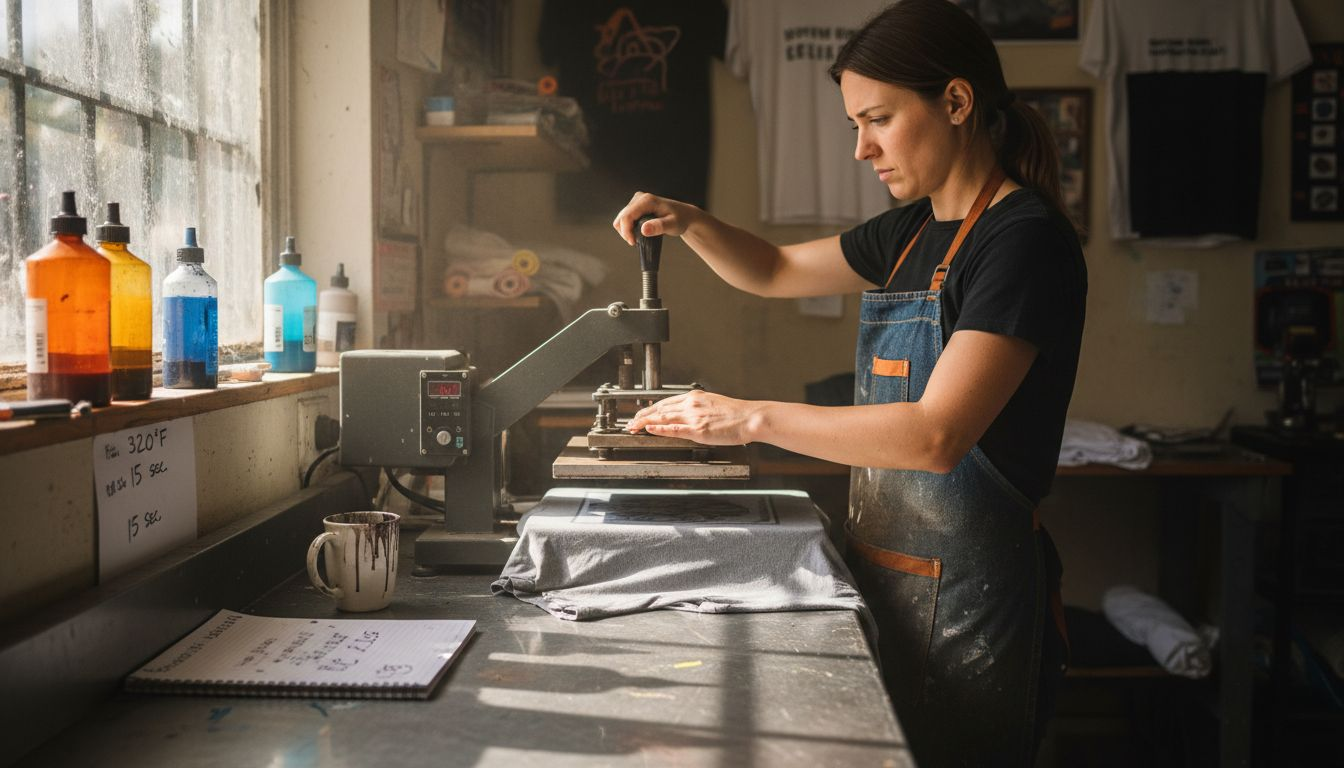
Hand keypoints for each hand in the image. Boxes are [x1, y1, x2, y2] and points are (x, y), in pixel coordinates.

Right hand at [612, 191, 698, 245]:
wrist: (684, 215)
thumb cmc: (680, 219)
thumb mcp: (672, 225)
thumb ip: (659, 227)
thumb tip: (644, 229)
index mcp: (647, 200)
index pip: (627, 216)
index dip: (626, 231)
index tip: (633, 242)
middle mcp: (639, 198)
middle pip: (621, 218)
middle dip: (626, 232)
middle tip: (637, 242)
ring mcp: (637, 201)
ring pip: (621, 218)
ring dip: (626, 231)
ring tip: (639, 238)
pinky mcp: (636, 206)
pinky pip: (625, 218)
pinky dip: (629, 228)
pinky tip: (639, 233)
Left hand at [626, 390, 761, 445]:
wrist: (750, 417)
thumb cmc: (736, 414)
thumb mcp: (713, 403)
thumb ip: (698, 408)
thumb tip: (687, 414)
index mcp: (694, 397)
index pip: (665, 402)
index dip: (650, 409)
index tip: (641, 414)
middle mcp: (691, 404)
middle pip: (660, 409)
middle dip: (643, 416)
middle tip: (631, 422)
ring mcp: (693, 417)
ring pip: (663, 417)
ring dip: (645, 422)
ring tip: (634, 427)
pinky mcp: (698, 429)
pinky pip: (674, 429)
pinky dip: (659, 429)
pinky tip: (649, 429)